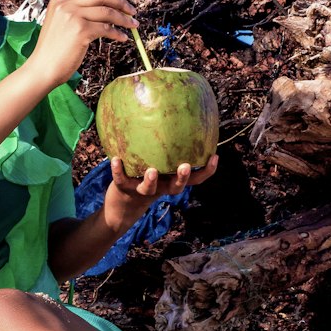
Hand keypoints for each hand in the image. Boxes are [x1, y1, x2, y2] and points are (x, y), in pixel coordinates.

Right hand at [28, 0, 137, 87]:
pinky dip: (118, 33)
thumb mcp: (60, 24)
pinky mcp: (81, 30)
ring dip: (123, 18)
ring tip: (133, 24)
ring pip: (107, 12)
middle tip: (131, 10)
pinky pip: (106, 28)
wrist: (43, 68)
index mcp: (60, 1)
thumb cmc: (53, 51)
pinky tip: (122, 37)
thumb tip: (104, 9)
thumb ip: (76, 13)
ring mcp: (73, 17)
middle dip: (120, 2)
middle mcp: (66, 5)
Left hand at [102, 154, 218, 233]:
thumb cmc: (143, 181)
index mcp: (170, 182)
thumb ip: (165, 153)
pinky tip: (115, 159)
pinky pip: (121, 179)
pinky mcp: (124, 189)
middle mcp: (160, 187)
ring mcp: (142, 190)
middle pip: (175, 187)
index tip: (215, 156)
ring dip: (151, 181)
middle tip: (186, 166)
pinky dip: (117, 170)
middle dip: (182, 178)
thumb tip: (175, 122)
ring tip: (152, 171)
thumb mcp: (159, 169)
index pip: (194, 180)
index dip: (206, 171)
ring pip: (149, 188)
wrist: (120, 208)